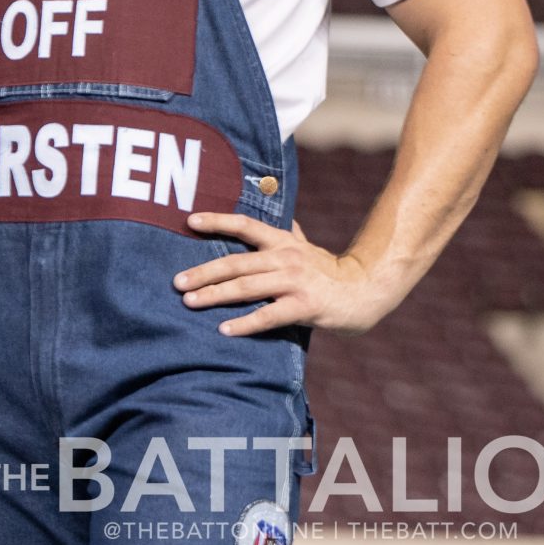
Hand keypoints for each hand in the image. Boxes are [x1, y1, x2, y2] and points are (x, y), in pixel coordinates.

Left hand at [178, 213, 399, 335]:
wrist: (366, 291)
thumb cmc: (328, 270)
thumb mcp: (305, 247)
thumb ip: (287, 234)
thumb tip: (277, 215)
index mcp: (282, 241)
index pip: (245, 226)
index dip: (217, 221)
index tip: (189, 221)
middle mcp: (286, 258)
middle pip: (236, 262)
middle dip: (203, 272)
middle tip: (177, 282)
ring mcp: (295, 282)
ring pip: (247, 287)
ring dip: (215, 295)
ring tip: (190, 302)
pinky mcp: (305, 306)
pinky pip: (268, 316)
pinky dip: (245, 323)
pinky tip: (224, 329)